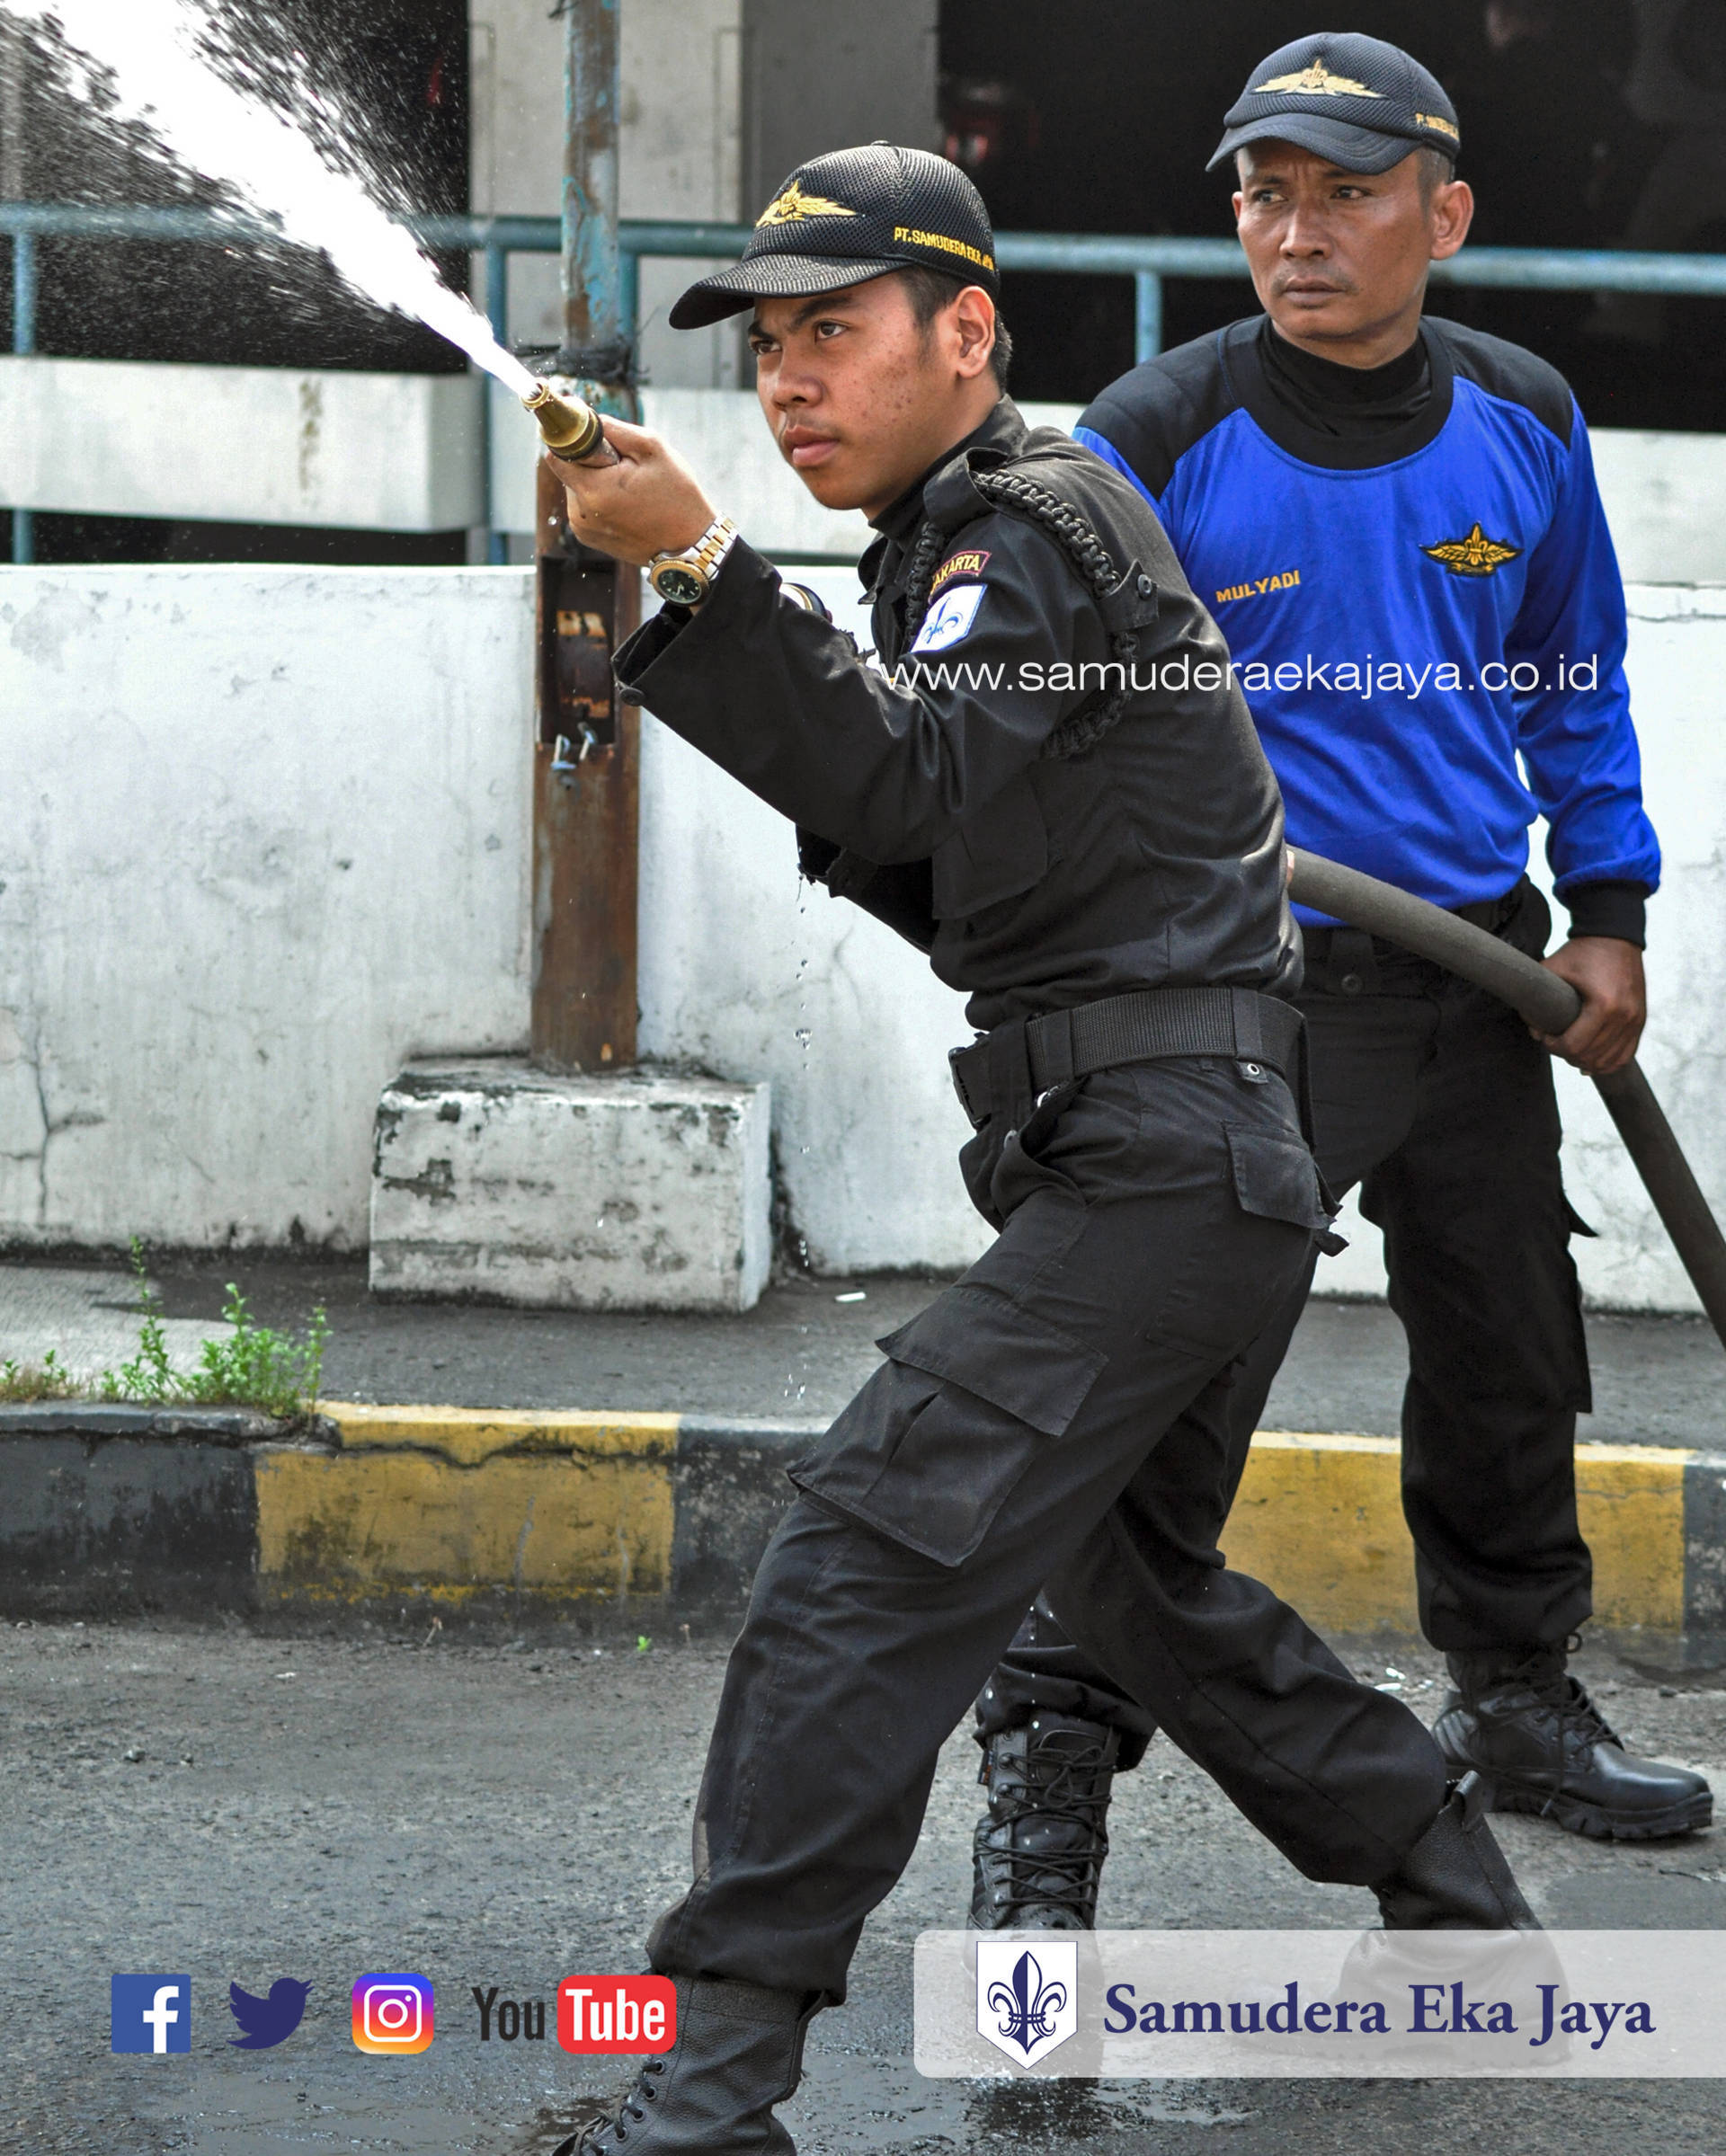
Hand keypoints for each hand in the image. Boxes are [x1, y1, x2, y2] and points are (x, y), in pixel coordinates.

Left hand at [547, 415, 713, 567]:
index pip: (557, 454)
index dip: (572, 440)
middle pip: (569, 470)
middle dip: (591, 462)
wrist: (689, 545)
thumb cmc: (676, 496)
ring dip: (596, 481)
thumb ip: (613, 428)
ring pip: (577, 488)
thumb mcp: (652, 449)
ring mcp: (583, 529)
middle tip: (625, 468)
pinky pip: (585, 507)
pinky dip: (600, 499)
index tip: (591, 437)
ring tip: (630, 491)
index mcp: (593, 490)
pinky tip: (627, 506)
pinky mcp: (589, 538)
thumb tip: (583, 416)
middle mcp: (580, 513)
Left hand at [1534, 936, 1646, 1074]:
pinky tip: (1590, 1062)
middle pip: (1590, 1056)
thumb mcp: (1552, 968)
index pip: (1574, 1045)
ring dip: (1585, 1061)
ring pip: (1608, 1060)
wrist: (1615, 936)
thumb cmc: (1581, 952)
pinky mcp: (1640, 1020)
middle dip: (1565, 1053)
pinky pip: (1626, 1054)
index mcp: (1604, 1005)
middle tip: (1552, 1041)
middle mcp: (1625, 1015)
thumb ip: (1535, 996)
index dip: (1553, 1046)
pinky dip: (1607, 1062)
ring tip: (1568, 1050)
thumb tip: (1530, 1027)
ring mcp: (1636, 1019)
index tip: (1543, 1036)